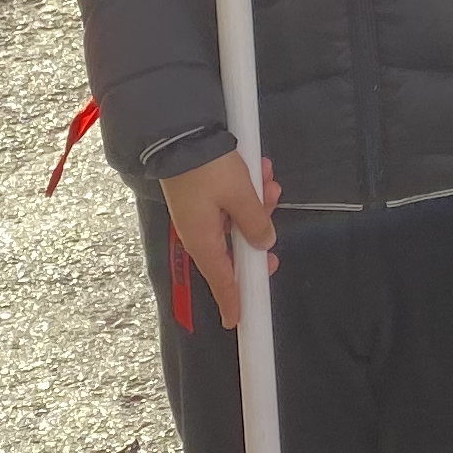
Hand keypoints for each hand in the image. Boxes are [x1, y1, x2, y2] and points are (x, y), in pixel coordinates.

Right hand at [158, 145, 280, 326]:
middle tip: (273, 217)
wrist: (179, 132)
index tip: (237, 320)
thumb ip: (256, 222)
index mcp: (203, 240)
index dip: (232, 300)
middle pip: (236, 247)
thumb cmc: (208, 167)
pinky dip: (247, 190)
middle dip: (260, 231)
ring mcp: (200, 215)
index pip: (222, 280)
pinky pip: (231, 203)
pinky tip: (259, 170)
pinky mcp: (203, 196)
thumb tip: (265, 243)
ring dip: (257, 203)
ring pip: (237, 221)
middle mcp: (199, 232)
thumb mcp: (241, 195)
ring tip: (269, 179)